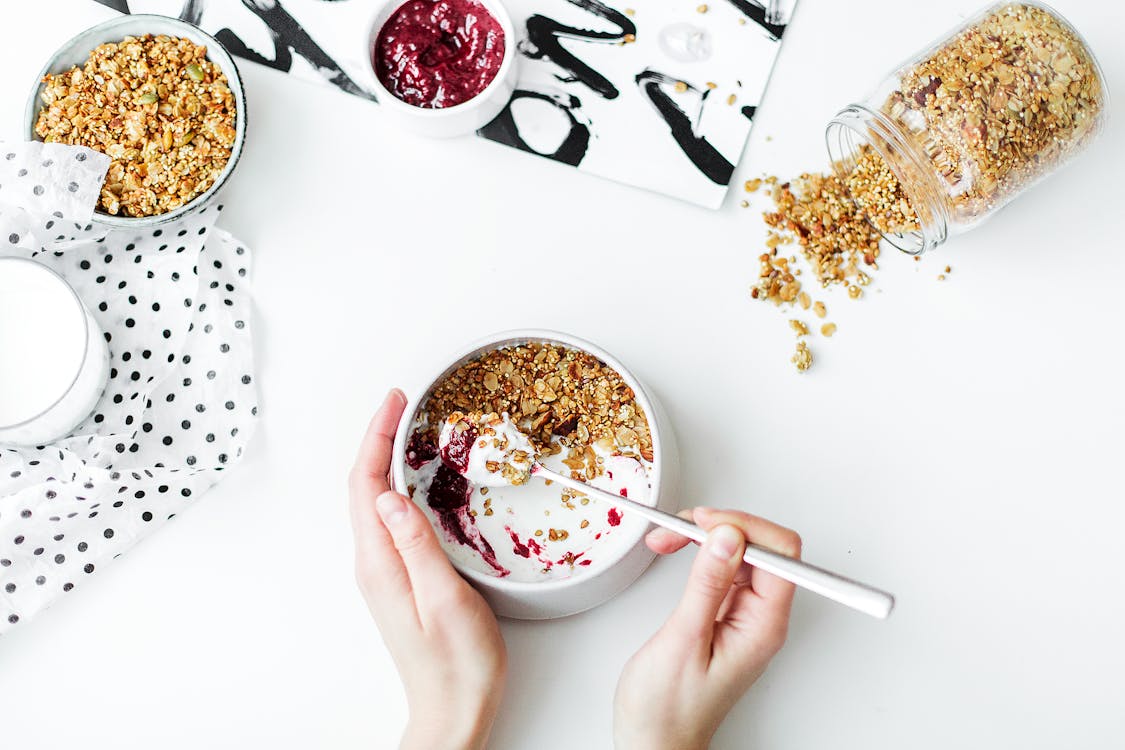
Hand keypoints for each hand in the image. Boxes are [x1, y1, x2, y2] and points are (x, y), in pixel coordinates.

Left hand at [349, 389, 506, 749]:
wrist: (453, 711)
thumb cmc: (458, 664)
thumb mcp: (446, 600)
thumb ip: (417, 545)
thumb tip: (390, 496)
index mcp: (380, 563)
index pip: (366, 486)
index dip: (376, 438)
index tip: (395, 401)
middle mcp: (374, 564)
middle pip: (363, 487)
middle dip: (377, 438)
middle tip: (402, 403)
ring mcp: (384, 572)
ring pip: (374, 502)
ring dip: (385, 460)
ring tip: (407, 429)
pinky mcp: (398, 579)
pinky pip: (389, 519)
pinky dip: (398, 486)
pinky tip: (416, 480)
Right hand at [614, 508, 800, 749]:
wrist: (654, 741)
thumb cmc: (667, 708)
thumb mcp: (683, 640)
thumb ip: (707, 585)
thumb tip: (727, 536)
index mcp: (764, 626)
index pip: (781, 554)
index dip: (744, 527)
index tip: (704, 523)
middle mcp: (762, 617)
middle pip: (763, 546)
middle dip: (721, 526)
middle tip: (679, 527)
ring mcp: (746, 614)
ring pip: (741, 551)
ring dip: (706, 536)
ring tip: (669, 538)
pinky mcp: (726, 612)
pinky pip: (724, 566)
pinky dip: (698, 551)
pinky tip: (676, 550)